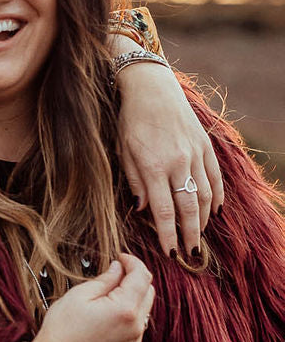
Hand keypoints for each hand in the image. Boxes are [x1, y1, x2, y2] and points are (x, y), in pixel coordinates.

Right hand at [32, 253, 153, 341]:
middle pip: (149, 291)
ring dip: (133, 296)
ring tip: (109, 294)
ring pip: (145, 309)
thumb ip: (105, 279)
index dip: (133, 262)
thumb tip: (118, 268)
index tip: (121, 257)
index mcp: (124, 309)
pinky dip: (129, 313)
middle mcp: (135, 326)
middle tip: (115, 272)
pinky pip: (137, 326)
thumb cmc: (62, 331)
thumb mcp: (79, 295)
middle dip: (135, 278)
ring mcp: (134, 341)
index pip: (142, 276)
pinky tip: (109, 313)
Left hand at [115, 62, 223, 255]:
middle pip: (188, 208)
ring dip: (203, 219)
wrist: (152, 87)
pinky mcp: (205, 145)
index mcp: (153, 167)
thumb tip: (144, 209)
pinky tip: (214, 211)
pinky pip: (216, 177)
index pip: (164, 211)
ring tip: (198, 235)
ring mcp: (195, 154)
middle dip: (189, 234)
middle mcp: (177, 163)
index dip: (168, 234)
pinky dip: (217, 196)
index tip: (170, 252)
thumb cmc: (131, 120)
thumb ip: (134, 182)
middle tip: (190, 253)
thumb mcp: (122, 151)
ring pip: (205, 195)